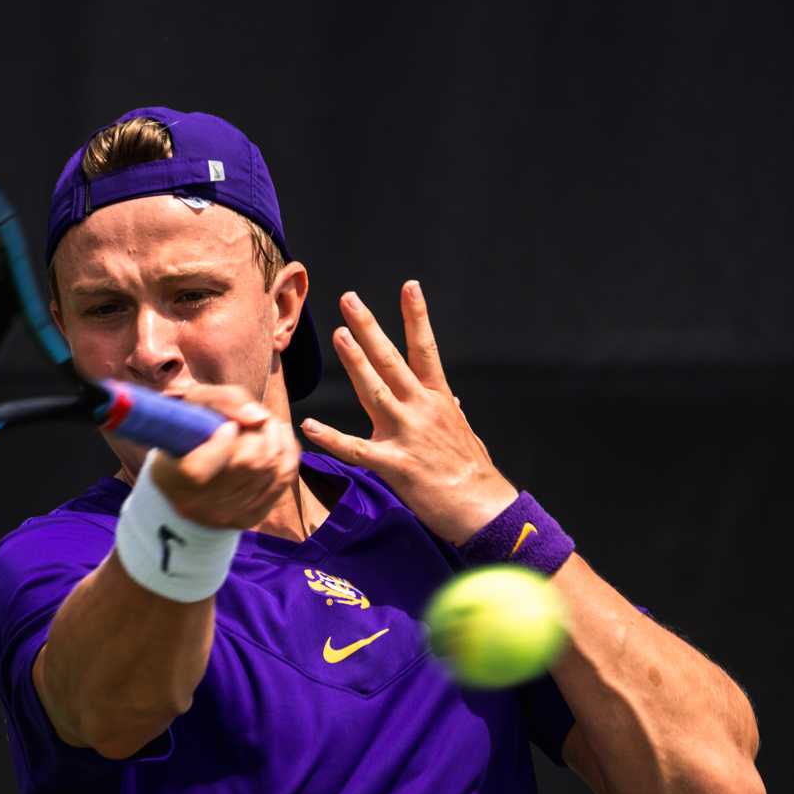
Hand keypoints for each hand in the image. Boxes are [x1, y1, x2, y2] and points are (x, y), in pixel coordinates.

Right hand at [138, 385, 303, 533]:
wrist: (187, 484)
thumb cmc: (189, 435)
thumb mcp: (192, 406)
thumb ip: (223, 401)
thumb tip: (259, 416)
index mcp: (175, 479)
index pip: (200, 470)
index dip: (222, 443)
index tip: (228, 427)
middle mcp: (201, 504)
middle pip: (249, 462)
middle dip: (260, 432)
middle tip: (256, 419)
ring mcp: (228, 515)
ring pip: (271, 469)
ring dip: (276, 438)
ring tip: (267, 425)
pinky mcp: (251, 517)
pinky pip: (283, 480)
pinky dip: (288, 453)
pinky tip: (279, 439)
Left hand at [302, 283, 518, 544]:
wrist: (483, 507)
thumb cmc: (472, 472)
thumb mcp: (464, 434)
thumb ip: (452, 415)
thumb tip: (455, 402)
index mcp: (439, 399)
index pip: (425, 349)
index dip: (416, 317)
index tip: (409, 286)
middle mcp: (422, 409)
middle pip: (392, 360)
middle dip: (369, 328)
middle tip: (350, 299)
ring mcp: (408, 434)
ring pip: (375, 390)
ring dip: (356, 362)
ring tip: (339, 334)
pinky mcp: (395, 464)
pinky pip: (356, 449)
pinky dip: (332, 438)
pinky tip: (310, 426)